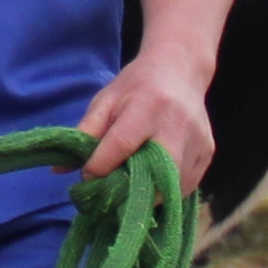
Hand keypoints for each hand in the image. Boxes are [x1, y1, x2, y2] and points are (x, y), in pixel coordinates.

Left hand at [77, 49, 213, 187]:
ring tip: (129, 191)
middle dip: (129, 192)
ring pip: (172, 187)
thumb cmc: (137, 86)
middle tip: (110, 196)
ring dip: (148, 196)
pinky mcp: (207, 153)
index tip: (87, 177)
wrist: (180, 71)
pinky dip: (166, 191)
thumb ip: (85, 133)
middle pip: (155, 173)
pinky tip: (152, 183)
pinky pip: (186, 185)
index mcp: (147, 106)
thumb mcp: (106, 101)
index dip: (101, 166)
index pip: (122, 144)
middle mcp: (177, 125)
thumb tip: (59, 170)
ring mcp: (197, 141)